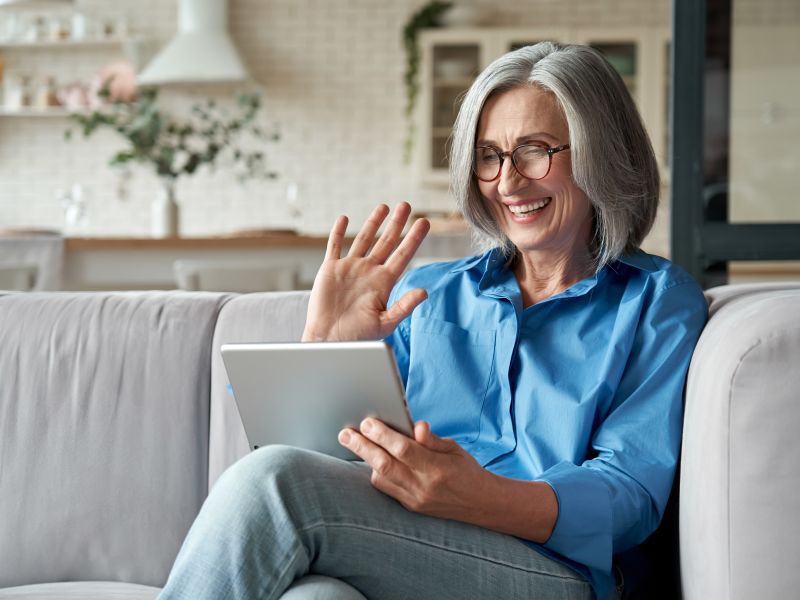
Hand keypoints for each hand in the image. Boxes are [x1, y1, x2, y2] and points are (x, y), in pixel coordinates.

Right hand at [302, 202, 430, 341]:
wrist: (329, 340)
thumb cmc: (358, 336)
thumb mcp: (385, 323)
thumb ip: (404, 306)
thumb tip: (424, 292)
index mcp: (384, 282)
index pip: (403, 254)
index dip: (414, 238)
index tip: (424, 222)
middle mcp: (369, 271)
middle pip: (386, 241)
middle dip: (397, 223)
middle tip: (406, 205)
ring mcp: (350, 268)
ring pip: (364, 239)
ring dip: (373, 223)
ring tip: (383, 207)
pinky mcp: (331, 269)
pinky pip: (335, 246)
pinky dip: (338, 232)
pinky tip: (344, 219)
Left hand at [338, 418, 489, 520]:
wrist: (481, 504)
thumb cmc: (467, 470)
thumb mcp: (454, 449)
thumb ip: (432, 439)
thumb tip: (416, 426)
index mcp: (437, 468)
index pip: (403, 449)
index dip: (382, 435)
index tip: (367, 422)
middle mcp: (423, 486)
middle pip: (385, 465)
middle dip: (362, 447)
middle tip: (345, 434)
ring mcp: (415, 500)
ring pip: (381, 480)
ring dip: (366, 460)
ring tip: (355, 442)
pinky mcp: (411, 507)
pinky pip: (387, 490)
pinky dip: (377, 473)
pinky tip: (372, 460)